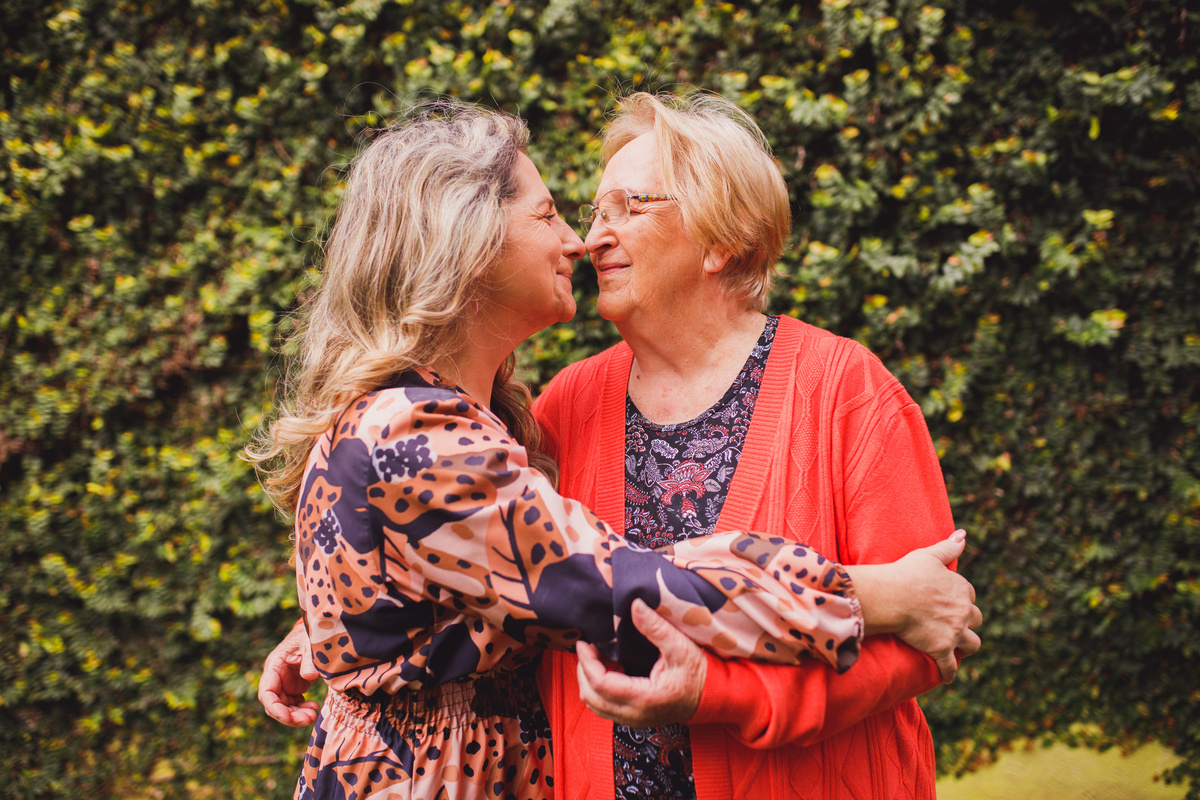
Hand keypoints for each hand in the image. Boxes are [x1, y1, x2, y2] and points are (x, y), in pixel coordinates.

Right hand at [257, 618, 320, 726]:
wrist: (316, 632)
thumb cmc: (309, 635)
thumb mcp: (309, 643)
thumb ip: (309, 659)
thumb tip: (309, 676)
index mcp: (274, 667)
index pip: (266, 693)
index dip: (275, 708)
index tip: (288, 718)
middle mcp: (276, 678)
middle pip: (275, 705)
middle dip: (289, 716)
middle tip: (308, 719)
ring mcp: (284, 684)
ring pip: (284, 708)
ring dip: (297, 716)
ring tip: (313, 715)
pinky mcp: (294, 687)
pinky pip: (294, 705)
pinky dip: (302, 710)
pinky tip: (314, 707)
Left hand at [575, 599, 706, 726]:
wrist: (715, 695)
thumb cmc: (699, 673)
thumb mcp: (680, 646)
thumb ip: (655, 627)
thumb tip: (635, 605)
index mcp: (644, 697)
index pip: (601, 684)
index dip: (587, 662)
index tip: (584, 643)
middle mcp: (635, 714)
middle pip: (592, 698)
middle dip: (583, 672)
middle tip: (587, 648)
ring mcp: (635, 719)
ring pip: (596, 706)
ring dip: (590, 682)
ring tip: (596, 657)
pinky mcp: (636, 718)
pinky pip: (607, 708)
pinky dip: (599, 690)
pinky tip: (609, 669)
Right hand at [847, 530, 982, 683]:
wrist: (891, 597)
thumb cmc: (907, 573)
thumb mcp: (929, 555)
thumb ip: (949, 547)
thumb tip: (964, 534)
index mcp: (962, 589)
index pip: (969, 595)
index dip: (961, 599)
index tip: (951, 601)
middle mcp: (964, 612)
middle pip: (976, 619)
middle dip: (968, 622)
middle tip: (955, 624)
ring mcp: (954, 632)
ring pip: (972, 644)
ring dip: (966, 646)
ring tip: (958, 648)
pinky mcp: (942, 650)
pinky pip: (950, 667)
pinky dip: (949, 672)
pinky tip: (947, 675)